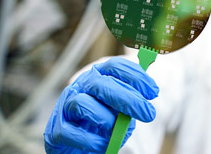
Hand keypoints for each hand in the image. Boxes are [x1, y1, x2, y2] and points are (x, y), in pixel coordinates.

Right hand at [44, 57, 158, 152]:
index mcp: (98, 76)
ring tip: (117, 129)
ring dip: (106, 118)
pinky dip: (91, 140)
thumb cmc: (104, 121)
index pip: (115, 66)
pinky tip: (104, 144)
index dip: (136, 76)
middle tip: (148, 114)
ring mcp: (65, 107)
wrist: (78, 144)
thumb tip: (148, 96)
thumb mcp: (121, 107)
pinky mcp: (56, 131)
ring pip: (82, 104)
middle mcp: (80, 87)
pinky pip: (70, 132)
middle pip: (102, 84)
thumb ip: (131, 100)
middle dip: (128, 99)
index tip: (153, 92)